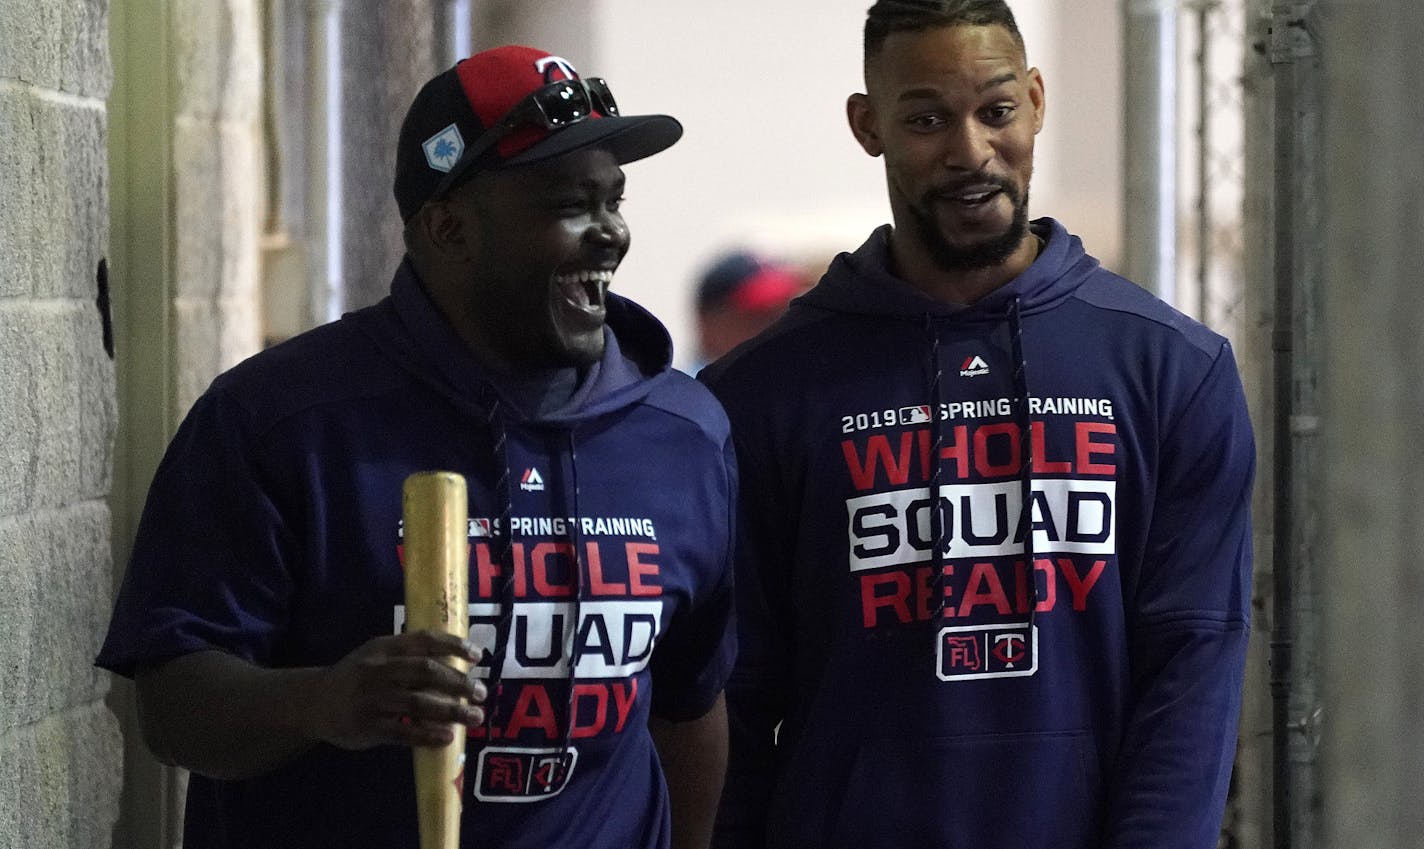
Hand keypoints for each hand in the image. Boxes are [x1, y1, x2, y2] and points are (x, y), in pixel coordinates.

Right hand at [311, 629, 485, 750]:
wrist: (313, 702)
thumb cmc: (357, 677)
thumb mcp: (377, 656)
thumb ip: (409, 656)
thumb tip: (457, 664)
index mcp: (384, 648)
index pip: (424, 640)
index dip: (453, 645)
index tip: (477, 655)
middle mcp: (378, 670)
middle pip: (425, 671)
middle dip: (457, 682)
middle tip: (481, 692)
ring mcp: (371, 699)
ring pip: (417, 703)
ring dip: (450, 711)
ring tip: (474, 717)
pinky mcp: (367, 726)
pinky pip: (402, 732)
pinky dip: (426, 735)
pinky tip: (446, 737)